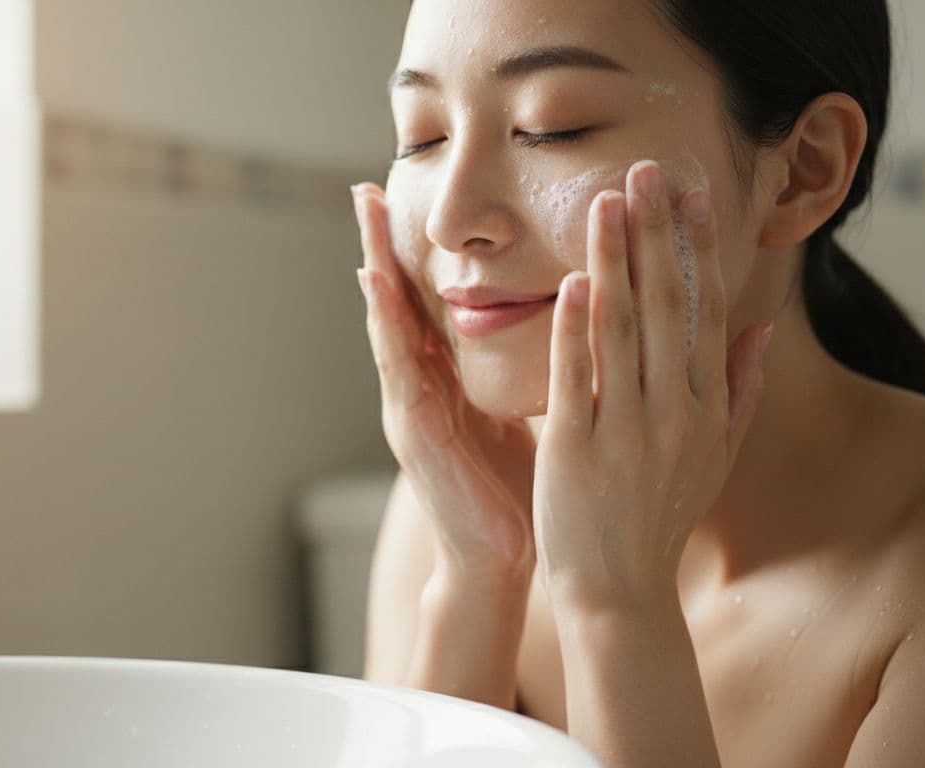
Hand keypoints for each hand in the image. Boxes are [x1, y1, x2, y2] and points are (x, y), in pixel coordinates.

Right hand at [353, 183, 537, 586]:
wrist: (499, 560)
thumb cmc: (515, 489)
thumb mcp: (519, 413)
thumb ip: (520, 372)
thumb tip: (562, 327)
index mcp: (446, 380)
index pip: (430, 304)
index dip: (418, 254)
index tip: (410, 201)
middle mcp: (420, 386)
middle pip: (398, 302)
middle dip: (381, 245)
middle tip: (366, 187)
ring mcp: (408, 406)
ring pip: (388, 322)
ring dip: (373, 265)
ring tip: (362, 214)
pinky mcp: (411, 430)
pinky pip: (396, 365)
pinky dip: (384, 322)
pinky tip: (375, 284)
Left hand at [532, 161, 772, 608]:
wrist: (617, 588)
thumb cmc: (660, 516)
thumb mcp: (715, 456)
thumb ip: (741, 389)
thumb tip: (761, 327)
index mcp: (706, 407)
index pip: (704, 311)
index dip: (697, 249)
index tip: (690, 195)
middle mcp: (674, 412)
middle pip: (665, 306)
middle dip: (656, 233)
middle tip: (646, 170)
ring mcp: (625, 430)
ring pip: (621, 329)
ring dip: (614, 260)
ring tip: (605, 202)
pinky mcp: (573, 448)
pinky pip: (576, 377)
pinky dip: (574, 328)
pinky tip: (570, 282)